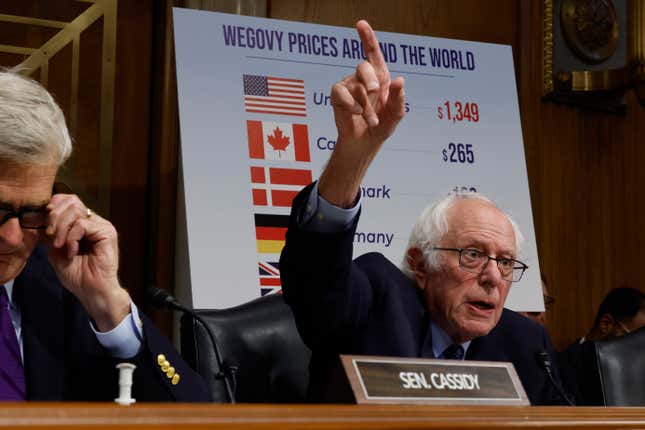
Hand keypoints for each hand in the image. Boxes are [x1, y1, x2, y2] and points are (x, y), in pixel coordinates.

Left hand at [45, 194, 129, 331]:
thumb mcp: (57, 250)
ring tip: (59, 245)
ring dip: (61, 229)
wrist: (92, 291)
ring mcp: (103, 226)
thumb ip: (54, 232)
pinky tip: (72, 251)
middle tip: (50, 235)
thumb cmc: (78, 275)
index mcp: (85, 224)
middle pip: (72, 202)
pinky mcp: (107, 233)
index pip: (70, 201)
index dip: (56, 205)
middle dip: (55, 217)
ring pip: (76, 211)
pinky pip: (82, 225)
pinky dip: (71, 238)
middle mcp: (95, 222)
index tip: (45, 221)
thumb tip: (47, 216)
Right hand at [318, 20, 405, 206]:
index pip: (372, 53)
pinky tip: (355, 113)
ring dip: (365, 106)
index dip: (367, 37)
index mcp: (379, 77)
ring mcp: (349, 85)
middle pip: (364, 66)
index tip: (360, 23)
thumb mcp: (397, 114)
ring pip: (356, 86)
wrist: (365, 143)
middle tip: (375, 93)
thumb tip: (400, 79)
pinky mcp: (337, 95)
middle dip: (371, 82)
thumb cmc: (382, 127)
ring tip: (371, 120)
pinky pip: (342, 93)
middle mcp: (363, 78)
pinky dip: (351, 104)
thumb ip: (399, 97)